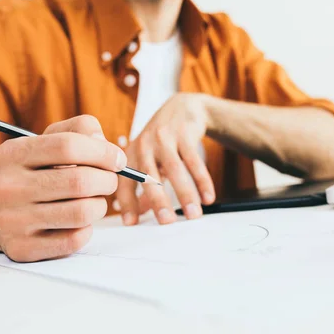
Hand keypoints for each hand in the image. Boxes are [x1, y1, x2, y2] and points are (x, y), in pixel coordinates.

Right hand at [0, 115, 126, 261]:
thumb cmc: (36, 172)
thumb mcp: (49, 142)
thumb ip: (80, 130)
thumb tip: (105, 145)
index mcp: (12, 153)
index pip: (68, 146)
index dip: (103, 152)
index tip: (118, 160)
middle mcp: (7, 186)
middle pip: (80, 181)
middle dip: (107, 180)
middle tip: (108, 181)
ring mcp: (12, 220)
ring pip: (82, 212)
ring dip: (99, 206)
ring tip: (94, 201)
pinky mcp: (22, 248)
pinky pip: (74, 240)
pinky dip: (86, 229)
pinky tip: (77, 222)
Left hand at [116, 93, 215, 224]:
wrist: (181, 108)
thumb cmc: (161, 142)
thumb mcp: (148, 160)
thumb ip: (144, 186)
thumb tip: (140, 214)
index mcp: (130, 155)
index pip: (124, 182)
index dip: (127, 203)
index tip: (131, 224)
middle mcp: (143, 146)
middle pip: (149, 177)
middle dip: (158, 201)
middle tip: (167, 222)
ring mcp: (164, 138)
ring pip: (175, 170)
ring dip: (186, 194)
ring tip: (194, 215)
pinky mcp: (183, 134)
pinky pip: (194, 162)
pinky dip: (202, 181)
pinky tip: (208, 198)